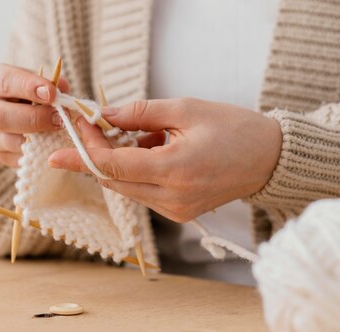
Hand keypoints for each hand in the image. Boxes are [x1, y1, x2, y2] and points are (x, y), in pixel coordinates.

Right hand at [0, 64, 68, 166]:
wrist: (21, 110)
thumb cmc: (31, 91)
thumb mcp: (38, 79)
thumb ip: (50, 83)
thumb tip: (60, 91)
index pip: (4, 82)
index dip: (28, 87)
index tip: (52, 93)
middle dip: (33, 118)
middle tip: (58, 118)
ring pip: (6, 140)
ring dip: (36, 138)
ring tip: (57, 131)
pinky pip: (16, 157)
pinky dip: (35, 152)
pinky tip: (50, 144)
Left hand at [48, 98, 281, 221]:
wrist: (269, 159)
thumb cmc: (234, 129)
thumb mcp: (186, 109)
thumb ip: (140, 113)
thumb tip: (104, 115)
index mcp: (174, 170)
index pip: (112, 166)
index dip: (84, 150)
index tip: (70, 131)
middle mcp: (172, 198)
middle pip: (113, 181)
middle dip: (95, 154)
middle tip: (90, 126)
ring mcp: (175, 210)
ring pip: (125, 187)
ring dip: (117, 161)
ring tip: (139, 132)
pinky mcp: (178, 213)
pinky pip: (142, 192)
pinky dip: (135, 171)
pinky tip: (152, 148)